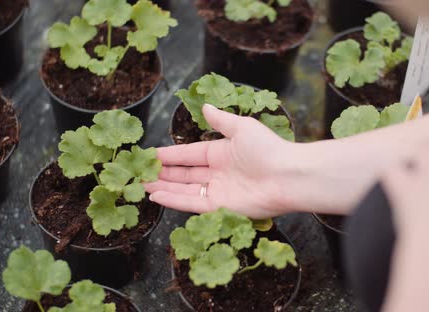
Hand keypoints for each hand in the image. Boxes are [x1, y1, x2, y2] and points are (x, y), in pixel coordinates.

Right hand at [145, 104, 292, 218]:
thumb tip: (206, 107)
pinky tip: (157, 196)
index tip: (151, 154)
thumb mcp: (241, 128)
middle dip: (163, 173)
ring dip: (164, 187)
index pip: (189, 154)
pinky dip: (174, 200)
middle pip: (185, 174)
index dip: (170, 154)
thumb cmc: (267, 149)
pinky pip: (192, 203)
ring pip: (185, 189)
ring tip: (143, 184)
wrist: (286, 176)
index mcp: (222, 153)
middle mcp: (218, 173)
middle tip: (141, 172)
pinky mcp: (220, 207)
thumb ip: (221, 121)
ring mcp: (219, 191)